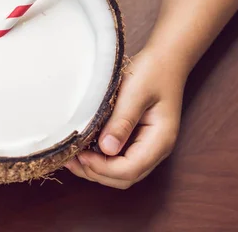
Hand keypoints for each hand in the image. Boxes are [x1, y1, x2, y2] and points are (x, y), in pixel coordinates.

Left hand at [66, 49, 184, 188]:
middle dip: (96, 173)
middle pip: (125, 177)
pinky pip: (120, 160)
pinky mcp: (139, 141)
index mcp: (160, 140)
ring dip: (97, 169)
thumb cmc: (153, 72)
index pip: (130, 169)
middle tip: (70, 158)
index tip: (80, 154)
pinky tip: (85, 149)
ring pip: (121, 173)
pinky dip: (101, 160)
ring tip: (73, 157)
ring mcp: (149, 147)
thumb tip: (106, 149)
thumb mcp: (135, 92)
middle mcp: (156, 149)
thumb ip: (121, 121)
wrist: (167, 59)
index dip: (102, 167)